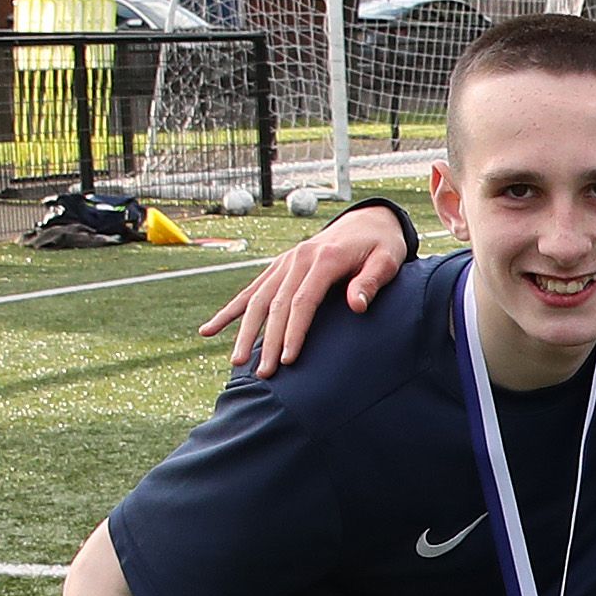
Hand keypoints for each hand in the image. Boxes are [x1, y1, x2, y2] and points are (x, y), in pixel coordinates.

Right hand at [200, 205, 403, 369]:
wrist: (368, 221)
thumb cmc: (382, 246)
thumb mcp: (387, 260)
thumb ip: (370, 282)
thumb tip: (356, 306)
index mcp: (323, 259)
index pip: (302, 302)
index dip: (294, 332)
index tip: (288, 359)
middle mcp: (297, 260)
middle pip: (276, 306)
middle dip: (268, 341)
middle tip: (264, 374)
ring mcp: (284, 263)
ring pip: (257, 300)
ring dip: (245, 332)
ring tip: (237, 362)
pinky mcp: (278, 268)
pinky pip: (250, 292)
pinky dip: (229, 312)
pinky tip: (208, 331)